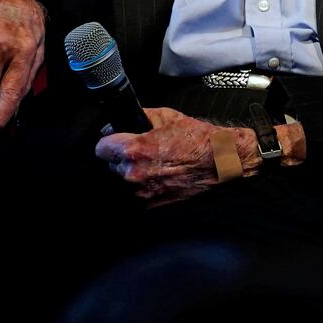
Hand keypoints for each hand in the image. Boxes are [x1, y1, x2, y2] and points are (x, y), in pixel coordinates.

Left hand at [95, 108, 256, 206]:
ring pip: (125, 181)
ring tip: (156, 164)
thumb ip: (140, 117)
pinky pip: (138, 194)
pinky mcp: (152, 205)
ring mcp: (143, 192)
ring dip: (135, 173)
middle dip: (124, 158)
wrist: (222, 162)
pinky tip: (163, 176)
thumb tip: (122, 120)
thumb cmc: (199, 139)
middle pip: (112, 165)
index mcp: (134, 150)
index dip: (109, 142)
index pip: (100, 148)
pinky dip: (146, 186)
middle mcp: (134, 174)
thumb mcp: (168, 116)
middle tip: (145, 151)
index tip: (115, 142)